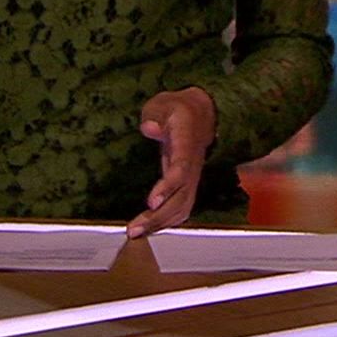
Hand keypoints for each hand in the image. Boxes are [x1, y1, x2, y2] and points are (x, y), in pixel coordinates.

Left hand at [127, 87, 215, 238]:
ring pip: (182, 207)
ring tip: (136, 233)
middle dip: (159, 216)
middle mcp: (192, 166)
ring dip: (160, 223)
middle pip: (181, 197)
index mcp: (187, 144)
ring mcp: (192, 178)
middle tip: (134, 229)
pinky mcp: (187, 185)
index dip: (168, 187)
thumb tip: (149, 128)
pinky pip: (181, 208)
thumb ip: (155, 114)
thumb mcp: (164, 103)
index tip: (152, 202)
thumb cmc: (178, 110)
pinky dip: (166, 222)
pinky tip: (149, 229)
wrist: (201, 115)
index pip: (181, 169)